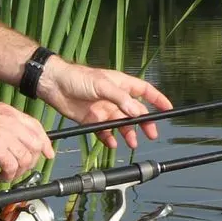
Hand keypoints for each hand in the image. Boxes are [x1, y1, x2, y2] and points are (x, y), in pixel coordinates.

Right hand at [0, 99, 54, 181]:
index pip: (37, 128)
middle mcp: (12, 123)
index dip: (45, 143)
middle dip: (32, 161)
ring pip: (26, 158)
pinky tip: (1, 176)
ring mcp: (5, 135)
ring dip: (19, 171)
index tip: (48, 153)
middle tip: (22, 169)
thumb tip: (8, 138)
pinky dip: (9, 175)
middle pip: (35, 145)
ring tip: (9, 175)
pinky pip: (11, 166)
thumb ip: (3, 123)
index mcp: (11, 113)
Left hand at [38, 60, 171, 148]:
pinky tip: (112, 143)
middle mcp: (114, 97)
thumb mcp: (102, 85)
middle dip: (145, 123)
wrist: (54, 85)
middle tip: (151, 134)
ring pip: (121, 124)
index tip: (167, 109)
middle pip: (135, 111)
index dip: (157, 99)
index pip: (144, 91)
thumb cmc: (77, 77)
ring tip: (132, 143)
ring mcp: (104, 109)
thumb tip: (138, 111)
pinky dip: (109, 138)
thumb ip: (121, 99)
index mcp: (120, 84)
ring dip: (127, 133)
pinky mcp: (92, 119)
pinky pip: (104, 131)